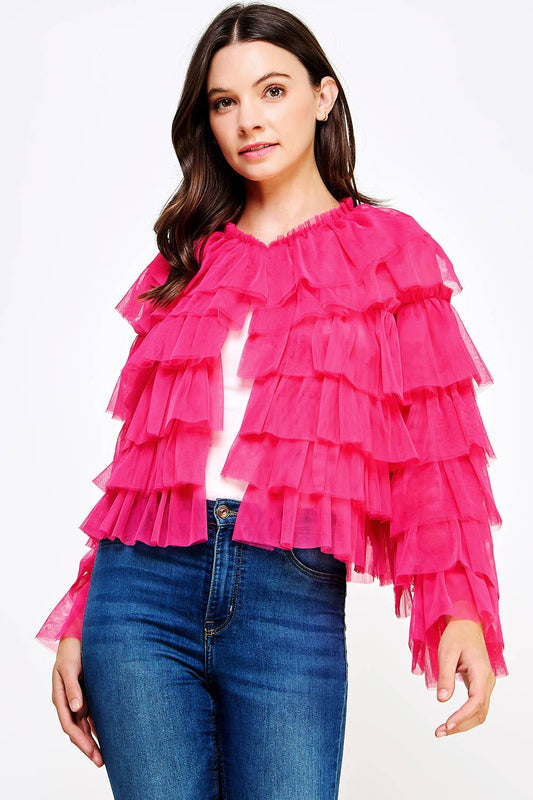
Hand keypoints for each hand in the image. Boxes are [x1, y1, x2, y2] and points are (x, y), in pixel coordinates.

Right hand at [52, 637, 103, 766]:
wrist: (79, 637)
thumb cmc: (72, 651)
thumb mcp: (70, 667)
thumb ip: (72, 688)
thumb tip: (76, 708)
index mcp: (60, 697)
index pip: (69, 725)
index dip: (80, 740)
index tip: (92, 751)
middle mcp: (68, 702)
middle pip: (77, 730)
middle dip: (88, 747)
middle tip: (101, 761)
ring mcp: (77, 699)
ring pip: (84, 726)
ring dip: (93, 740)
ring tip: (105, 755)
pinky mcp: (87, 695)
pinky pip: (91, 715)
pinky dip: (97, 726)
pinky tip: (108, 735)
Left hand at [434, 617, 495, 737]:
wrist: (466, 624)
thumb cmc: (456, 636)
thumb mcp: (446, 653)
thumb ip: (445, 676)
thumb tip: (442, 700)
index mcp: (481, 672)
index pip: (476, 702)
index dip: (462, 716)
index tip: (447, 725)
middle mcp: (487, 681)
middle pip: (479, 712)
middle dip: (461, 725)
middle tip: (440, 732)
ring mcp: (485, 684)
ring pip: (479, 712)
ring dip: (463, 723)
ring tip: (443, 730)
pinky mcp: (479, 685)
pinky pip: (476, 706)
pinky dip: (465, 716)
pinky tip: (451, 721)